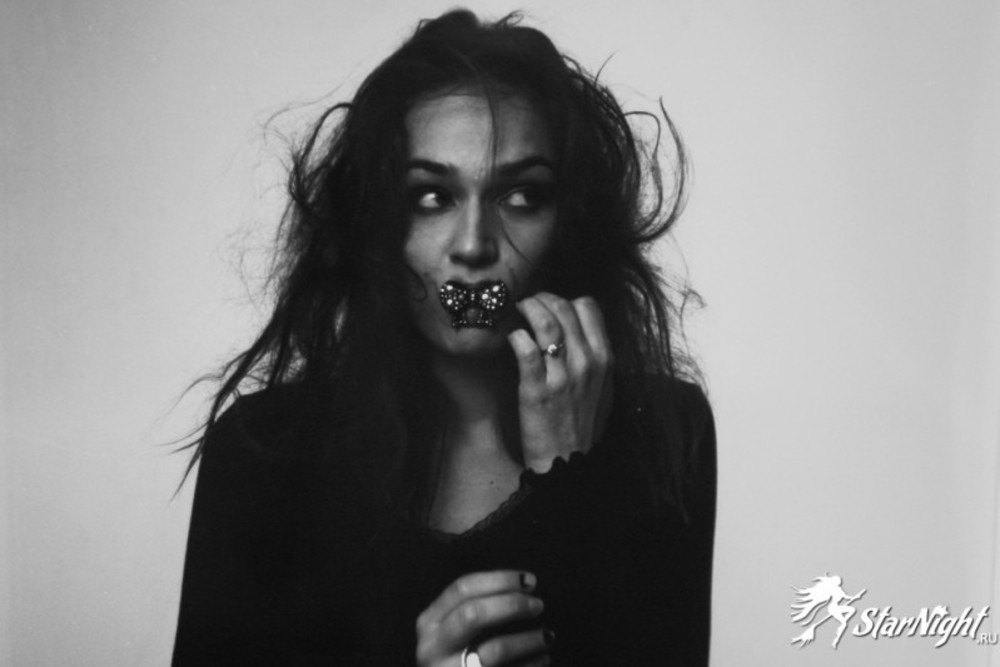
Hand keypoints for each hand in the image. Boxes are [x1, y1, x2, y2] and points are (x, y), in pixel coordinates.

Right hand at [415, 571, 551, 666]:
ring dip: (527, 640)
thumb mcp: (452, 630)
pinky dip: (530, 665)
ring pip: (495, 650)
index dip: (499, 579)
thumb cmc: (457, 657)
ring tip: (548, 636)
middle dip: (511, 605)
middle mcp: (432, 647)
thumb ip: (475, 608)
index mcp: (429, 622)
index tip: (528, 580)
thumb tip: (522, 585)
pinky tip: (543, 659)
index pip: (462, 588)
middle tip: (538, 605)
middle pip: (473, 614)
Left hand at [508, 293, 613, 472]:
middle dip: (542, 298)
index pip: (589, 307)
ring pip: (545, 323)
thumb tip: (579, 328)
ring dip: (527, 309)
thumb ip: (595, 356)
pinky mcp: (536, 390)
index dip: (566, 300)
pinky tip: (512, 338)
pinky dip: (516, 336)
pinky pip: (525, 350)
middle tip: (527, 303)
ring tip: (516, 310)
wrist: (568, 461)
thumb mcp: (603, 388)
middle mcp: (586, 363)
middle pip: (564, 308)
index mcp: (604, 359)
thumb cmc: (583, 424)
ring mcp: (562, 376)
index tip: (551, 306)